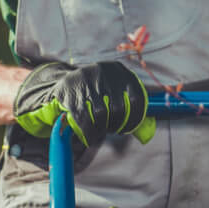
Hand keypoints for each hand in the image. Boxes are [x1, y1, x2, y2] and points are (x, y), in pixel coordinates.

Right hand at [13, 61, 155, 146]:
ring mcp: (84, 81)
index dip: (135, 118)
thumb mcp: (113, 92)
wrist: (63, 84)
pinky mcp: (69, 92)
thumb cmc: (95, 93)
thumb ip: (130, 109)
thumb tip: (146, 132)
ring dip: (101, 130)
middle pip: (119, 108)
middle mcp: (102, 71)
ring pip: (101, 115)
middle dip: (116, 125)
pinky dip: (88, 133)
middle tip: (112, 129)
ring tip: (99, 132)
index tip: (128, 128)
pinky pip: (83, 120)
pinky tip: (89, 137)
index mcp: (118, 70)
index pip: (136, 98)